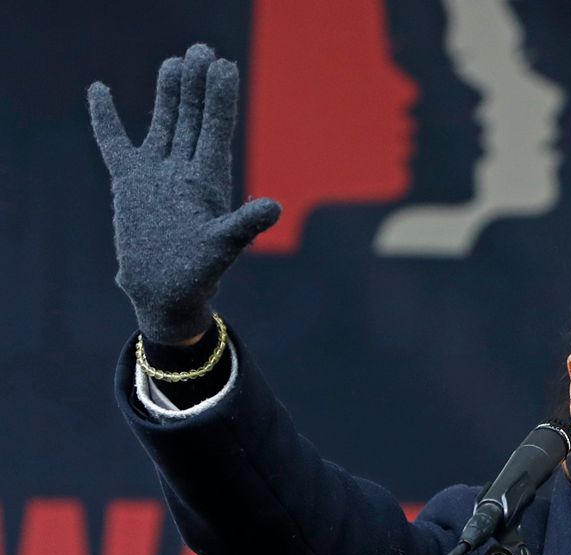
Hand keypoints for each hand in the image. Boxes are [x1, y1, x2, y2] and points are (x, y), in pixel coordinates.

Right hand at [88, 44, 280, 343]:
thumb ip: (245, 225)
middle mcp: (184, 170)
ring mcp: (157, 173)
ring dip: (168, 94)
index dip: (221, 97)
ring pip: (163, 123)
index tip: (224, 65)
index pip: (216, 128)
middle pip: (192, 118)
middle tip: (203, 49)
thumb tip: (273, 206)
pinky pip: (115, 143)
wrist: (165, 291)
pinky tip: (100, 90)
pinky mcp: (129, 183)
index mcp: (208, 179)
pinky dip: (107, 119)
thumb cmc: (198, 272)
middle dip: (198, 85)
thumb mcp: (223, 247)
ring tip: (175, 62)